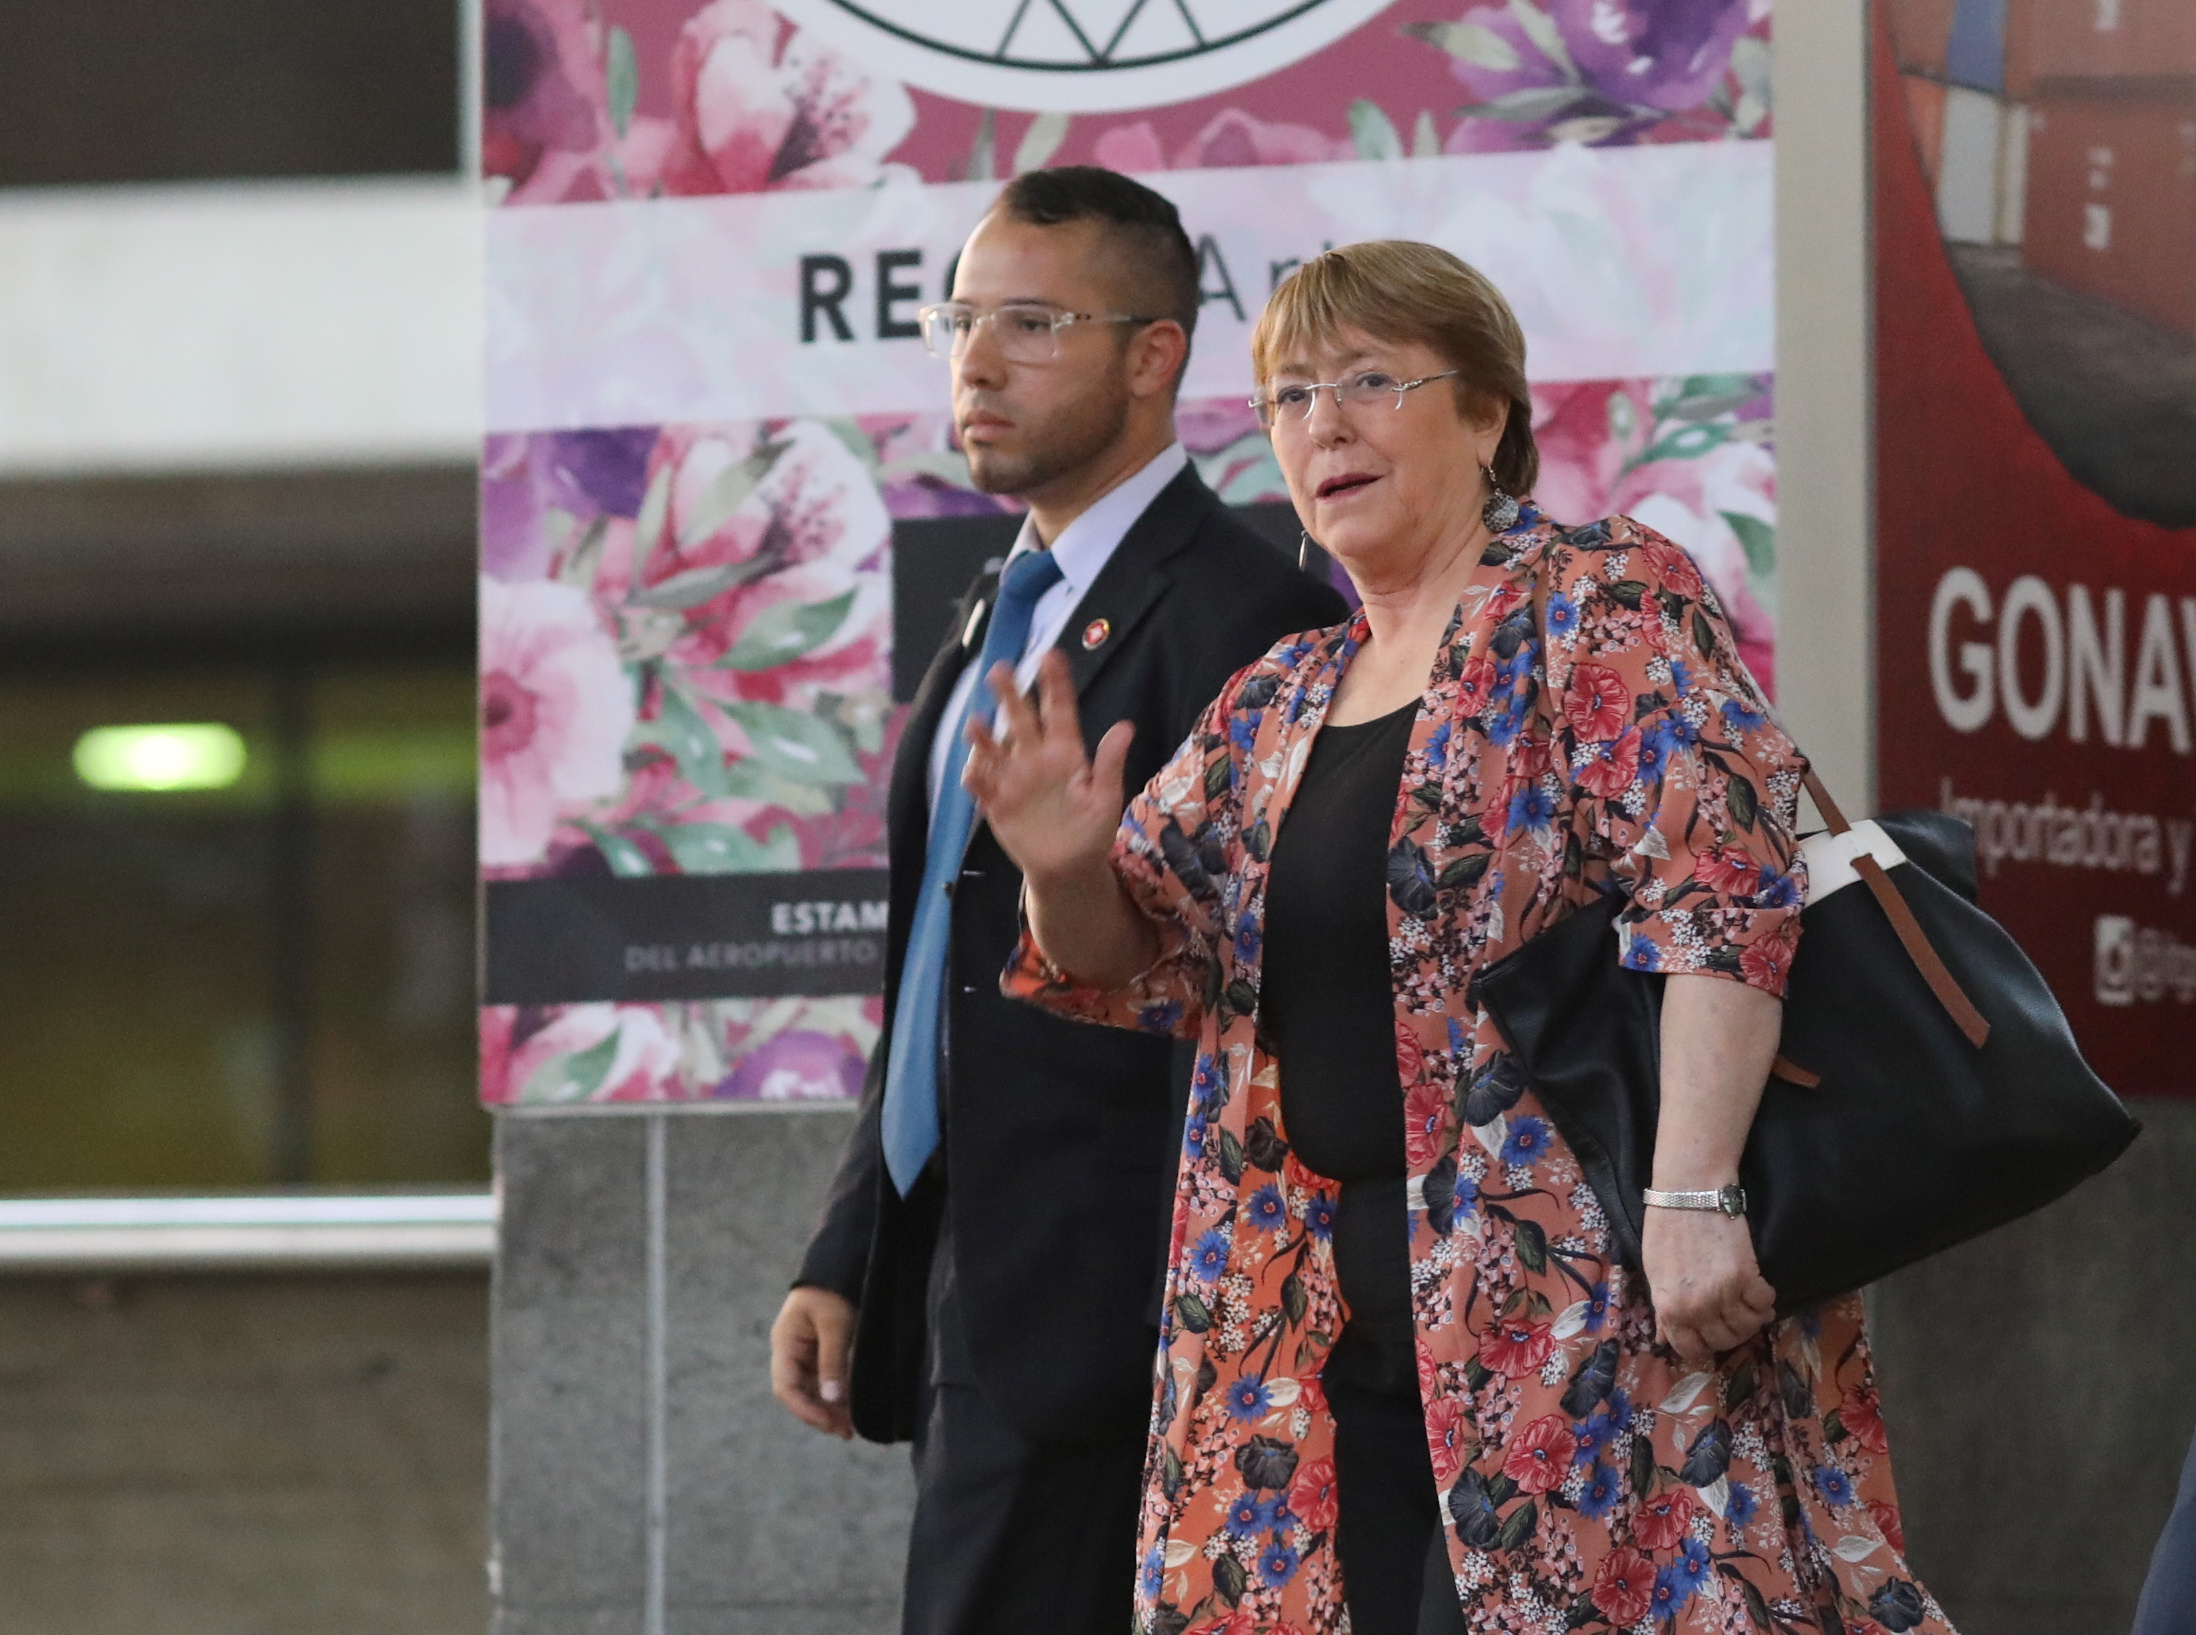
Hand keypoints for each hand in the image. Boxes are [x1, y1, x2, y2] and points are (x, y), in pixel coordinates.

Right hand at [770, 1286, 855, 1438]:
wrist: (840, 1267)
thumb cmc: (834, 1292)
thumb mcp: (836, 1325)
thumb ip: (833, 1361)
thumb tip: (832, 1399)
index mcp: (785, 1344)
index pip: (786, 1388)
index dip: (805, 1410)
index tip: (830, 1424)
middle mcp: (790, 1352)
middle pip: (799, 1393)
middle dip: (821, 1414)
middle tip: (847, 1432)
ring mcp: (803, 1353)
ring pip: (812, 1390)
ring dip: (829, 1408)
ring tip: (851, 1426)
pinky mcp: (819, 1352)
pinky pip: (823, 1381)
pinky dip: (835, 1395)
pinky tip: (851, 1407)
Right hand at [962, 649, 1134, 891]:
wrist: (1068, 868)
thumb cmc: (1092, 830)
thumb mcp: (1107, 798)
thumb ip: (1110, 763)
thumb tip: (1125, 727)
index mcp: (1065, 752)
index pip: (1059, 710)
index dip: (1054, 683)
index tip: (1050, 655)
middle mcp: (1035, 758)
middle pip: (1020, 720)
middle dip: (1010, 695)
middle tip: (999, 670)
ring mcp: (1013, 779)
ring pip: (993, 749)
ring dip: (983, 736)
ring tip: (975, 723)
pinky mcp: (997, 803)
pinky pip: (981, 786)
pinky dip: (975, 778)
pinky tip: (972, 771)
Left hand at [1641, 1206, 1776, 1364]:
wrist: (1688, 1194)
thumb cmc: (1665, 1230)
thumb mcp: (1655, 1273)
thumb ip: (1663, 1308)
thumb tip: (1665, 1336)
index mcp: (1670, 1309)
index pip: (1691, 1349)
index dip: (1704, 1348)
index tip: (1712, 1338)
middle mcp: (1697, 1309)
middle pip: (1725, 1341)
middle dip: (1731, 1333)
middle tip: (1733, 1316)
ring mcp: (1723, 1294)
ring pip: (1749, 1326)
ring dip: (1752, 1319)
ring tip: (1750, 1304)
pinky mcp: (1747, 1277)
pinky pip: (1765, 1304)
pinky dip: (1766, 1301)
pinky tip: (1760, 1289)